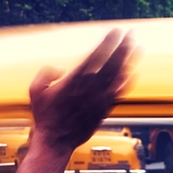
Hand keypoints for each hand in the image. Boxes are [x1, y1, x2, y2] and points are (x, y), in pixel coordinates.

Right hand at [28, 29, 137, 155]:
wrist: (56, 141)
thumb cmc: (45, 117)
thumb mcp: (35, 91)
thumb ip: (46, 74)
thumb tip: (60, 68)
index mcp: (73, 80)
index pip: (95, 56)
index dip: (107, 42)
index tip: (114, 31)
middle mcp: (89, 89)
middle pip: (110, 63)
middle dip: (122, 47)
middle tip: (131, 34)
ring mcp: (98, 100)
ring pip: (117, 76)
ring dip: (128, 60)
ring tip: (137, 47)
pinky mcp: (103, 111)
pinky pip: (118, 93)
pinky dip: (126, 83)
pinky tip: (132, 73)